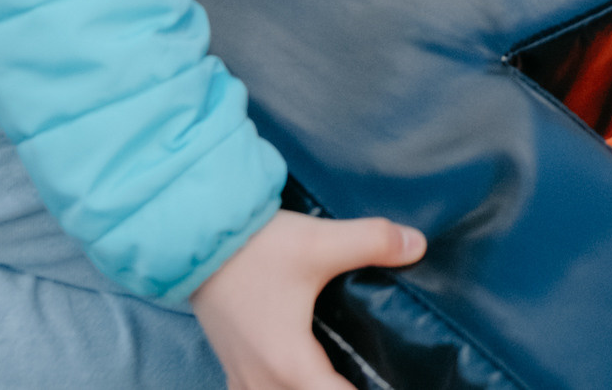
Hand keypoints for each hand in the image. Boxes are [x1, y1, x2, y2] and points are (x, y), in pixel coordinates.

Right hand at [191, 209, 424, 389]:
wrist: (194, 237)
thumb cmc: (255, 247)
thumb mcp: (320, 242)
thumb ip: (372, 242)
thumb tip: (417, 245)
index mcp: (290, 366)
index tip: (394, 383)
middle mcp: (262, 383)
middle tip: (371, 375)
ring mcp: (242, 378)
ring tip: (340, 377)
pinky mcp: (232, 366)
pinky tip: (302, 378)